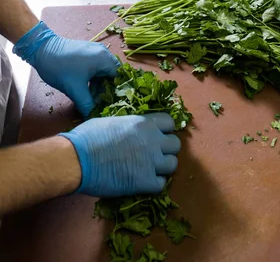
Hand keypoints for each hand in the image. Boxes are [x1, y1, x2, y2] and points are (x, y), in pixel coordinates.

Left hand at [13, 21, 119, 116]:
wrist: (42, 50)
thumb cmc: (60, 67)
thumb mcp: (74, 89)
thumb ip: (87, 105)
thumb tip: (93, 117)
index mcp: (104, 58)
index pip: (119, 77)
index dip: (116, 92)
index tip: (111, 104)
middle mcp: (102, 53)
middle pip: (111, 75)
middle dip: (106, 91)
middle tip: (100, 105)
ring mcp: (94, 52)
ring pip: (103, 73)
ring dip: (98, 87)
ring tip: (91, 100)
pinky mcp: (87, 54)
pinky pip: (95, 69)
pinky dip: (93, 81)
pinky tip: (86, 91)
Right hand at [59, 113, 180, 196]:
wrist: (78, 159)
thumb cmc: (89, 136)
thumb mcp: (113, 121)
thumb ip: (129, 126)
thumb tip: (130, 130)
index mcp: (144, 123)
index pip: (170, 122)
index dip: (164, 130)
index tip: (157, 135)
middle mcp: (153, 140)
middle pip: (175, 144)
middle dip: (167, 149)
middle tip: (155, 154)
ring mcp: (151, 161)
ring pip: (173, 164)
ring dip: (163, 167)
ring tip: (151, 169)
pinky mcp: (145, 182)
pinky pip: (161, 184)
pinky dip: (154, 184)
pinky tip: (143, 182)